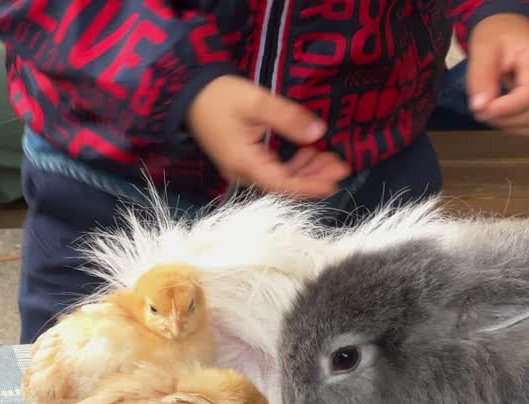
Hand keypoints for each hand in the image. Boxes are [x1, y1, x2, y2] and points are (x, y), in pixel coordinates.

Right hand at [186, 75, 349, 197]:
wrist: (188, 93)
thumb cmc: (220, 96)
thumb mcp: (257, 103)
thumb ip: (288, 118)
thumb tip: (318, 133)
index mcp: (244, 162)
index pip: (282, 184)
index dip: (310, 185)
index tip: (334, 180)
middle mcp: (241, 172)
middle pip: (282, 186)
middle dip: (313, 178)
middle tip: (340, 166)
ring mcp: (240, 169)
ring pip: (277, 180)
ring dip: (304, 172)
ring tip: (327, 157)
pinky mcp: (241, 162)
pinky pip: (270, 172)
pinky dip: (290, 166)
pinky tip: (305, 154)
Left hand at [466, 13, 528, 134]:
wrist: (514, 28)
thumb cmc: (499, 35)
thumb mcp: (483, 48)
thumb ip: (480, 76)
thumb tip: (480, 107)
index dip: (507, 109)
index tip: (483, 109)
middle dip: (505, 119)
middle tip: (482, 110)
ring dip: (513, 126)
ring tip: (493, 113)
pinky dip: (522, 128)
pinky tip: (506, 117)